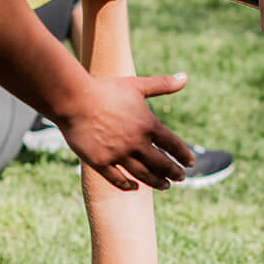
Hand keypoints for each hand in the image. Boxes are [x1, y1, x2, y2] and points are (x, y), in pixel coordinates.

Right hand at [58, 74, 193, 189]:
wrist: (73, 99)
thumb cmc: (105, 90)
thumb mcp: (136, 85)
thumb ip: (162, 84)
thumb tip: (186, 77)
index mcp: (148, 125)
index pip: (173, 145)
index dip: (183, 155)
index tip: (190, 162)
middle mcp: (136, 143)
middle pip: (161, 164)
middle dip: (173, 172)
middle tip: (181, 178)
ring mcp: (118, 155)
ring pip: (143, 174)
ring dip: (157, 182)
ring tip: (165, 186)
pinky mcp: (100, 162)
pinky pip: (117, 180)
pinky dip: (128, 185)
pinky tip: (135, 187)